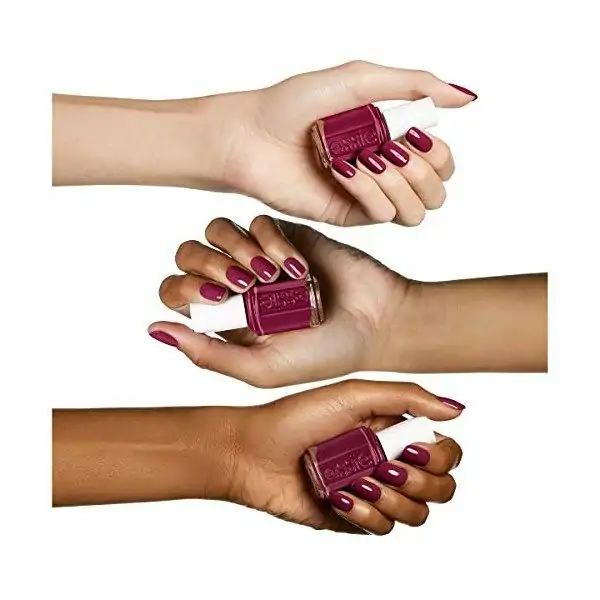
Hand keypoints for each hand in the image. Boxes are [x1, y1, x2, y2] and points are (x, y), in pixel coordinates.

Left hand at [149, 215, 411, 386]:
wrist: (377, 323)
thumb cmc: (323, 354)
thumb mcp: (262, 368)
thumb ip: (208, 354)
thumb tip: (154, 329)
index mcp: (222, 319)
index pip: (175, 291)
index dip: (185, 288)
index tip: (221, 298)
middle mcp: (234, 285)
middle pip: (188, 254)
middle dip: (208, 263)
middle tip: (245, 284)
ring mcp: (258, 256)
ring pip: (216, 230)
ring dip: (237, 248)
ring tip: (271, 274)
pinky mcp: (284, 234)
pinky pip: (256, 222)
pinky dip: (271, 241)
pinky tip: (297, 266)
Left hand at [210, 61, 476, 224]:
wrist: (251, 137)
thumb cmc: (295, 104)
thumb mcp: (360, 79)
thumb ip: (415, 84)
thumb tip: (466, 97)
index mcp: (392, 138)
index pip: (443, 162)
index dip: (440, 154)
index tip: (416, 134)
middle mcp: (384, 170)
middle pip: (437, 191)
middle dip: (424, 170)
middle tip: (393, 149)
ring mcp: (367, 195)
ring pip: (417, 210)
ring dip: (399, 182)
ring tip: (366, 159)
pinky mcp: (347, 215)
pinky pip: (383, 215)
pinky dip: (370, 190)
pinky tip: (344, 171)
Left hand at [223, 380, 463, 533]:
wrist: (252, 452)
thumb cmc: (297, 418)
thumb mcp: (352, 395)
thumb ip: (406, 397)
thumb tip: (457, 410)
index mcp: (392, 430)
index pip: (444, 451)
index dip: (440, 455)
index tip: (414, 448)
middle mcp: (388, 461)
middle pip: (440, 487)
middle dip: (421, 482)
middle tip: (385, 466)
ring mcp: (372, 491)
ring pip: (416, 513)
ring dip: (392, 499)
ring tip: (357, 482)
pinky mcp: (353, 517)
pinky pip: (382, 528)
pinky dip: (365, 514)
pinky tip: (340, 498)